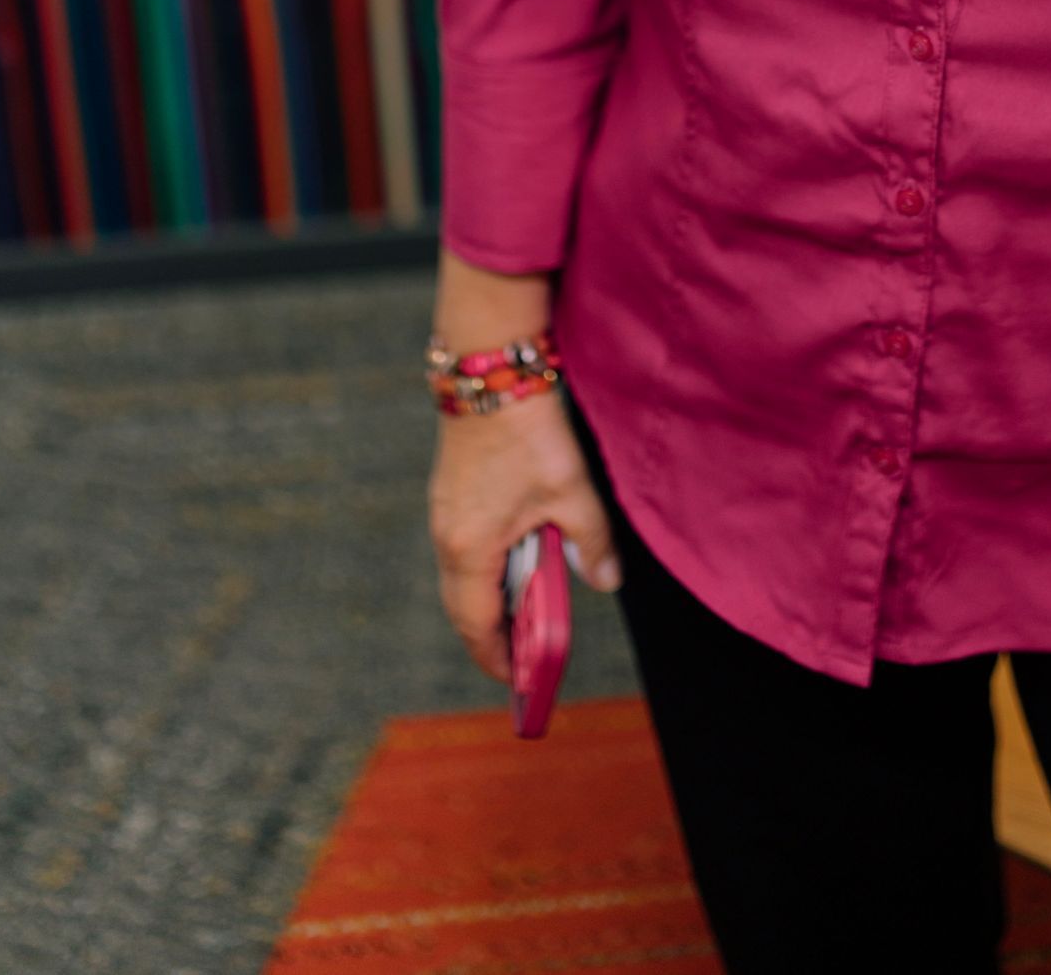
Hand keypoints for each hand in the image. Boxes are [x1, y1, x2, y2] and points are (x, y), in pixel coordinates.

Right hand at [427, 386, 621, 682]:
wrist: (490, 369)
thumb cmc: (527, 432)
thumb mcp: (571, 491)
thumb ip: (590, 541)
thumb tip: (606, 580)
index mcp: (471, 550)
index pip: (477, 625)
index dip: (497, 658)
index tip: (516, 681)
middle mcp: (447, 538)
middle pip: (465, 606)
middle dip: (494, 634)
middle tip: (526, 654)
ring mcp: (444, 514)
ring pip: (463, 576)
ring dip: (492, 598)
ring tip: (529, 609)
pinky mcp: (450, 493)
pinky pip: (464, 548)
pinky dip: (487, 566)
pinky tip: (518, 557)